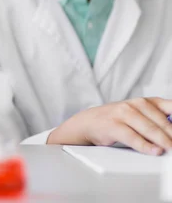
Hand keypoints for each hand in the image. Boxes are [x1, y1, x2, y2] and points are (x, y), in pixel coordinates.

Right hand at [48, 97, 171, 154]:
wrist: (89, 122)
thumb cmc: (117, 120)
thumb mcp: (140, 115)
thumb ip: (158, 120)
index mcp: (146, 101)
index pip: (170, 107)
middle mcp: (135, 104)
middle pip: (162, 121)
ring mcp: (123, 113)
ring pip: (149, 129)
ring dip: (163, 141)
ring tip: (171, 149)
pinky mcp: (113, 125)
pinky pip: (132, 137)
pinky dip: (145, 146)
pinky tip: (155, 151)